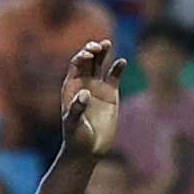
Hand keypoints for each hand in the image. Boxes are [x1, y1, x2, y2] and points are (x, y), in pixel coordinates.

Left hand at [57, 40, 126, 159]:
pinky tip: (122, 62)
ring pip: (101, 64)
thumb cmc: (76, 137)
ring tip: (108, 43)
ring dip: (104, 52)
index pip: (76, 64)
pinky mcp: (111, 94)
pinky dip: (118, 68)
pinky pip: (114, 76)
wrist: (88, 150)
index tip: (88, 55)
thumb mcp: (73, 123)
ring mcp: (98, 87)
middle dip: (92, 50)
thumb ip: (77, 108)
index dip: (82, 56)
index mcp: (71, 86)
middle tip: (99, 46)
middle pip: (88, 60)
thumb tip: (85, 93)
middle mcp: (84, 83)